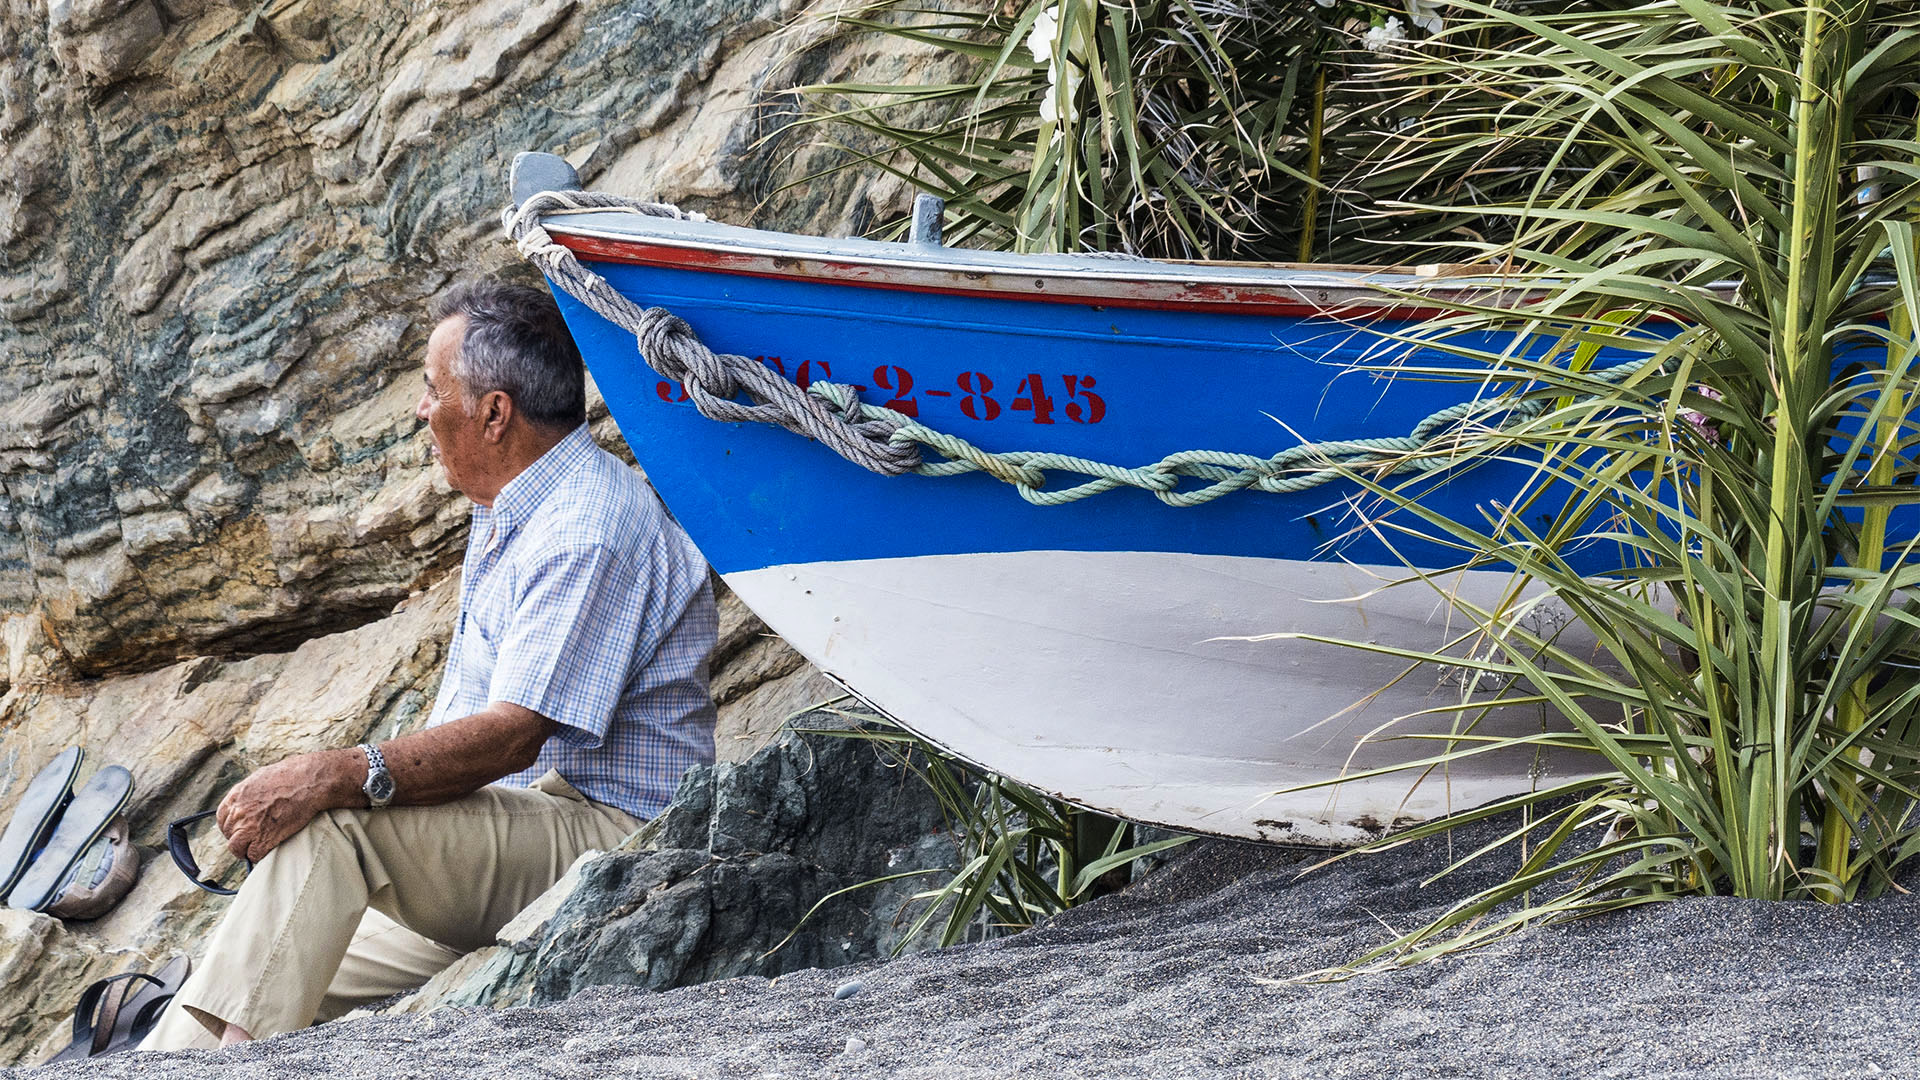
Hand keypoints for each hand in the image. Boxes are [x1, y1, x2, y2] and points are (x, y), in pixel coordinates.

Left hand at [216, 754, 336, 862]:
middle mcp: (238, 812)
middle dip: (239, 837)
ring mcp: (249, 826)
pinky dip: (259, 855)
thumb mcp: (260, 778)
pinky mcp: (264, 838)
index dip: (231, 825)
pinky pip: (254, 855)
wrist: (308, 782)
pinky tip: (266, 849)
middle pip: (229, 834)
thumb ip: (249, 793)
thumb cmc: (291, 775)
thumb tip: (249, 802)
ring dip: (244, 850)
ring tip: (254, 849)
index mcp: (236, 796)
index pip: (222, 819)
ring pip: (236, 848)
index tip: (239, 829)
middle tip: (251, 838)